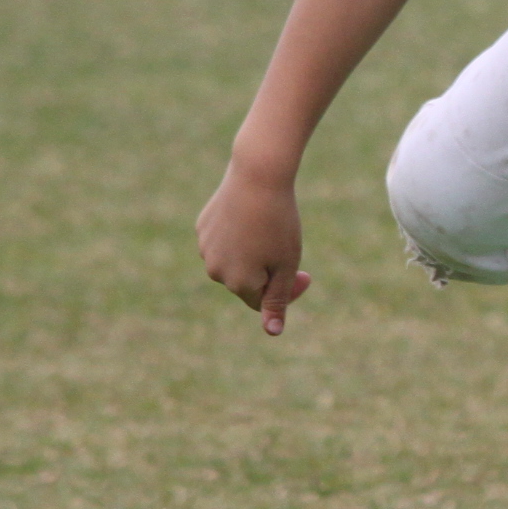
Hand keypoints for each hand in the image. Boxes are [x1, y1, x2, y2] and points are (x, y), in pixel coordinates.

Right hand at [197, 161, 310, 335]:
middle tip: (287, 248)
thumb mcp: (286, 265)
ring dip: (252, 254)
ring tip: (266, 229)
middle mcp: (215, 270)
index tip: (305, 274)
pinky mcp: (202, 227)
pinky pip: (224, 240)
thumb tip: (272, 332)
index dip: (285, 290)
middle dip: (268, 272)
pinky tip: (250, 217)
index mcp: (238, 284)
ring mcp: (205, 248)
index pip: (261, 302)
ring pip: (234, 261)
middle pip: (247, 282)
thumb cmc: (279, 223)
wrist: (258, 175)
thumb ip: (278, 300)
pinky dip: (239, 235)